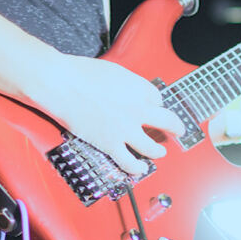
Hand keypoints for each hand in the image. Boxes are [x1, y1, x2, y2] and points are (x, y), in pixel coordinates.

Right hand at [35, 55, 185, 176]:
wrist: (62, 84)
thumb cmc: (81, 74)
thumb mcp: (113, 71)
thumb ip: (127, 84)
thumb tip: (131, 92)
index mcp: (140, 88)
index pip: (157, 99)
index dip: (155, 105)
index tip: (153, 109)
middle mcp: (139, 109)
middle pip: (168, 122)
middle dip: (176, 128)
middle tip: (178, 131)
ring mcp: (126, 129)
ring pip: (153, 148)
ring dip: (158, 151)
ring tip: (160, 152)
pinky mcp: (111, 144)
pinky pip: (130, 162)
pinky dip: (137, 168)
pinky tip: (140, 168)